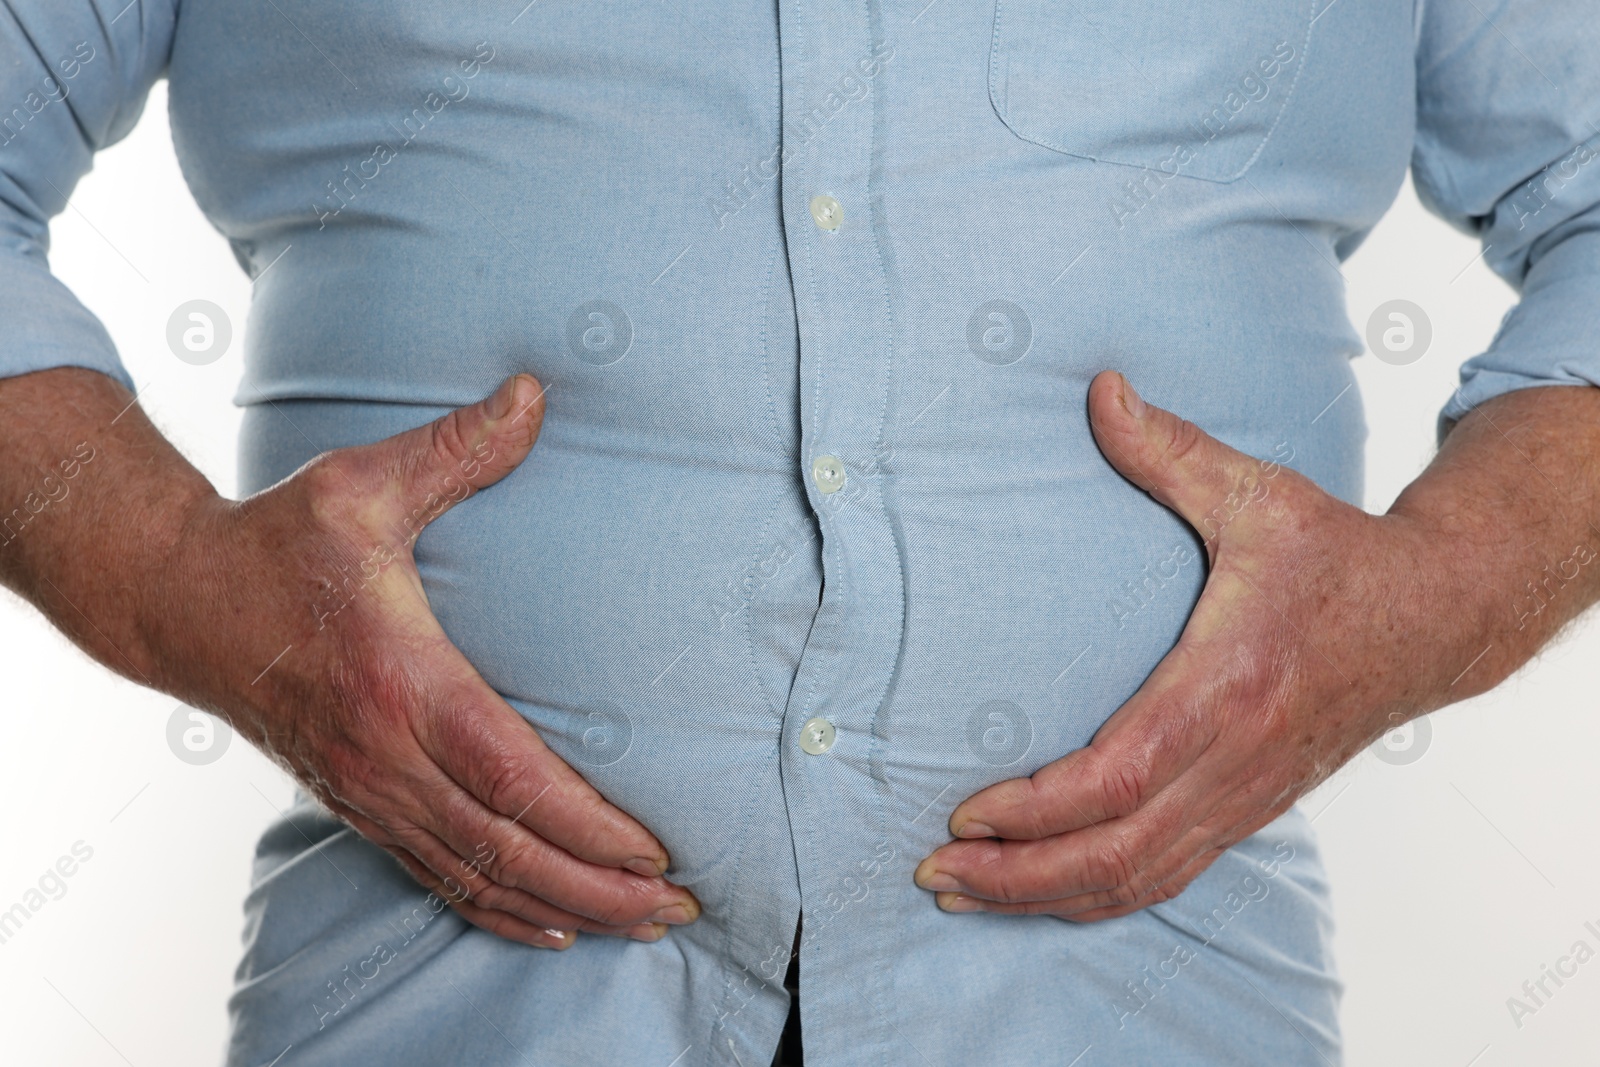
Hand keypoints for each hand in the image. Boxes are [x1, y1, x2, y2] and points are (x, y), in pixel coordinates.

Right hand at [152, 374, 698, 947]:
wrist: (178, 600)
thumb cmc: (279, 541)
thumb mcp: (363, 483)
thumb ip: (455, 449)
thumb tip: (532, 393)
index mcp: (402, 681)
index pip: (511, 775)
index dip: (590, 824)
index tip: (660, 848)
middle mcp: (385, 755)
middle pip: (507, 848)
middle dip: (601, 886)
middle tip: (679, 906)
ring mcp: (368, 790)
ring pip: (477, 875)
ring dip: (564, 906)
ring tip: (641, 924)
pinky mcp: (355, 802)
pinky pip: (434, 875)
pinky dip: (497, 908)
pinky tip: (550, 922)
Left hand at [914, 370, 1484, 920]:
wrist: (1432, 619)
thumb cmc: (1336, 556)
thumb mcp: (1257, 493)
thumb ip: (1170, 450)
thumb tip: (1100, 388)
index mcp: (1227, 686)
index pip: (1119, 779)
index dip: (1037, 811)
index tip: (963, 812)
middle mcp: (1235, 760)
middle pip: (1116, 854)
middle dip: (1019, 876)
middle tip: (934, 871)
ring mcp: (1245, 797)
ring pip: (1139, 880)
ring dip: (1047, 898)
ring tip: (963, 894)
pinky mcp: (1249, 809)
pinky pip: (1167, 876)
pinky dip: (1099, 896)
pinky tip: (1042, 893)